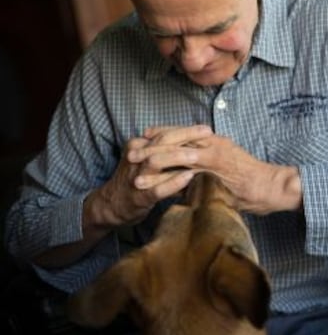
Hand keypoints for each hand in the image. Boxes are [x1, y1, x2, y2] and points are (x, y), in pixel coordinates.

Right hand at [89, 125, 212, 226]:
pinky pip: (156, 188)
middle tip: (208, 134)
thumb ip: (166, 152)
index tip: (206, 129)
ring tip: (198, 155)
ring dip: (178, 157)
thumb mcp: (147, 160)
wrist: (111, 205)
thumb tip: (195, 146)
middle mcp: (136, 157)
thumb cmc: (136, 179)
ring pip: (156, 161)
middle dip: (186, 136)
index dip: (186, 130)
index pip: (164, 133)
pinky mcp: (139, 196)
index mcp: (139, 145)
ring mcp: (136, 176)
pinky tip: (188, 178)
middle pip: (161, 142)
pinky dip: (173, 182)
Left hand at [133, 125, 301, 213]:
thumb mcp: (227, 175)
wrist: (273, 187)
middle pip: (174, 137)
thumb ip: (209, 174)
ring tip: (134, 164)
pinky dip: (166, 166)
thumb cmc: (253, 184)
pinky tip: (152, 171)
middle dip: (150, 144)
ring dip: (153, 155)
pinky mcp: (216, 162)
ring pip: (176, 147)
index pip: (182, 134)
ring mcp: (213, 150)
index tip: (143, 139)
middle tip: (130, 150)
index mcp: (214, 142)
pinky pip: (186, 161)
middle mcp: (211, 141)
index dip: (161, 135)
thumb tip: (191, 182)